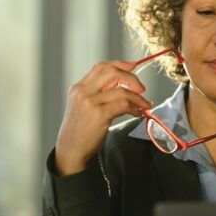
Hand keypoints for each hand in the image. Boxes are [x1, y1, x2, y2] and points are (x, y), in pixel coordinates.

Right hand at [54, 60, 152, 175]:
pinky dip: (135, 107)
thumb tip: (123, 84)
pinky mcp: (99, 115)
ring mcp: (90, 103)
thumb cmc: (80, 130)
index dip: (120, 65)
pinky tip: (138, 113)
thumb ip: (97, 93)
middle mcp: (83, 92)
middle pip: (112, 72)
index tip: (133, 67)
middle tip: (141, 89)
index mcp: (78, 88)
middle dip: (131, 78)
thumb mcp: (83, 106)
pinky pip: (124, 105)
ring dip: (138, 97)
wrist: (71, 150)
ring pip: (122, 90)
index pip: (101, 67)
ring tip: (144, 105)